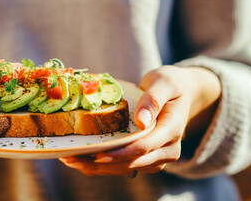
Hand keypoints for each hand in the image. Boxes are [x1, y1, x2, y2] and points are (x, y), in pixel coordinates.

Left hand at [59, 66, 220, 175]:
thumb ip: (153, 99)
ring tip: (71, 160)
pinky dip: (103, 165)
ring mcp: (157, 157)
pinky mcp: (146, 158)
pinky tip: (81, 159)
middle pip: (132, 162)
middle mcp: (167, 149)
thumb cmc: (170, 84)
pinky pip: (124, 166)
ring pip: (126, 168)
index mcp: (172, 130)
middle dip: (102, 163)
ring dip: (98, 167)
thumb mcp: (164, 82)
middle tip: (72, 159)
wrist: (180, 93)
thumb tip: (142, 121)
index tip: (97, 154)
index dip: (120, 153)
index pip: (144, 147)